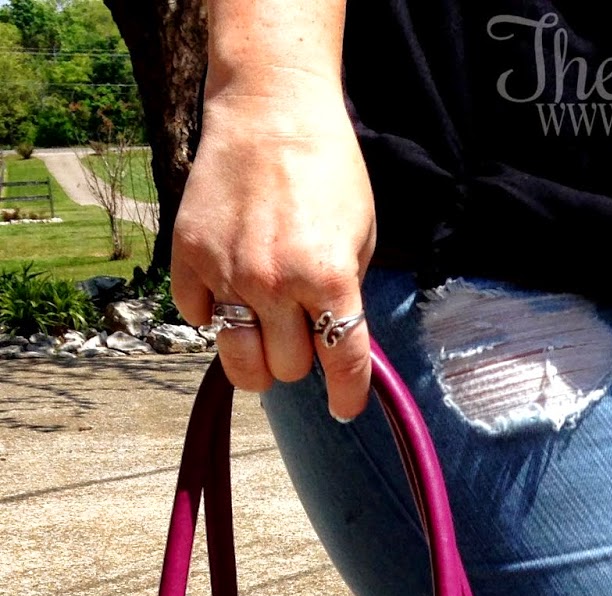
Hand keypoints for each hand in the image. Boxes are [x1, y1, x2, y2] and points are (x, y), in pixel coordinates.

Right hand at [172, 79, 376, 420]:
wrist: (270, 109)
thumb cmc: (327, 171)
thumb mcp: (361, 237)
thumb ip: (347, 297)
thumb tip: (335, 348)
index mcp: (329, 277)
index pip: (342, 364)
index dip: (347, 396)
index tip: (344, 408)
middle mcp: (276, 281)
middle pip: (287, 370)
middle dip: (299, 359)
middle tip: (301, 332)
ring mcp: (228, 271)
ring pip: (239, 363)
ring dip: (256, 360)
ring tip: (264, 336)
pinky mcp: (189, 256)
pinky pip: (198, 318)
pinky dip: (213, 314)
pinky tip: (228, 289)